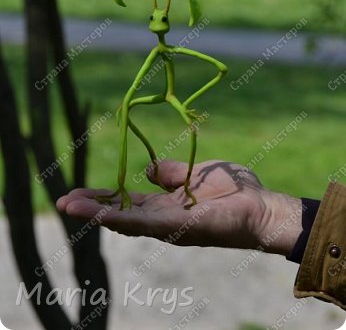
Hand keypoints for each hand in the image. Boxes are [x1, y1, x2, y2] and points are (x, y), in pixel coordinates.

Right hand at [56, 160, 302, 255]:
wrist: (260, 206)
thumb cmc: (232, 190)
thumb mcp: (193, 173)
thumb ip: (169, 173)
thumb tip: (147, 170)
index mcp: (165, 205)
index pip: (127, 202)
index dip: (103, 197)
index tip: (77, 191)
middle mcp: (162, 219)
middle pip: (120, 213)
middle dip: (91, 208)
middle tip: (62, 201)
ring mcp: (169, 226)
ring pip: (126, 221)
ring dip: (97, 213)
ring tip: (70, 205)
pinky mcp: (179, 227)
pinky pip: (145, 223)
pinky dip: (121, 219)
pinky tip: (101, 214)